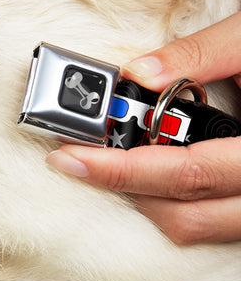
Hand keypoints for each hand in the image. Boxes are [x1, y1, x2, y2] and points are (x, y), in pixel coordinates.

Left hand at [47, 11, 240, 244]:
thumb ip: (199, 54)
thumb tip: (138, 72)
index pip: (186, 173)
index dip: (121, 170)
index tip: (70, 157)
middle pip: (184, 214)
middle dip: (122, 187)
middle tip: (77, 159)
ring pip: (196, 226)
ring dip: (145, 198)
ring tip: (108, 162)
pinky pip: (209, 221)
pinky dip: (171, 200)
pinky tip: (148, 169)